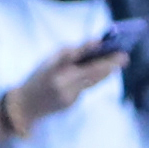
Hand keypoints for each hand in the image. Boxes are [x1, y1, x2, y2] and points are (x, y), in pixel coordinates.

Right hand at [0, 30, 133, 142]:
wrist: (25, 106)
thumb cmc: (38, 78)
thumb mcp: (46, 63)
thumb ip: (66, 56)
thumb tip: (92, 48)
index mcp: (50, 68)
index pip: (69, 55)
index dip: (84, 48)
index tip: (98, 41)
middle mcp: (59, 82)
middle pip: (88, 71)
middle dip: (108, 63)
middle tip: (124, 56)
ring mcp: (66, 95)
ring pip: (91, 81)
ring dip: (107, 71)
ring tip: (120, 62)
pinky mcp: (71, 103)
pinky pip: (86, 88)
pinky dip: (95, 79)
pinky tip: (107, 72)